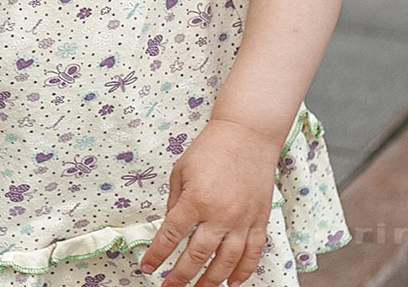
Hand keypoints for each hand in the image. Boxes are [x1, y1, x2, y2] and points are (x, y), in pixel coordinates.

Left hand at [139, 118, 281, 286]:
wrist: (246, 136)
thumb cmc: (211, 150)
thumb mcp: (181, 172)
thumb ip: (175, 202)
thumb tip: (171, 227)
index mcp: (196, 201)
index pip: (171, 235)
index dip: (157, 255)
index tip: (147, 267)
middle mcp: (220, 215)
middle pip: (198, 255)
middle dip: (181, 276)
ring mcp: (243, 220)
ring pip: (227, 261)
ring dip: (211, 280)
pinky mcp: (260, 220)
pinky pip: (253, 252)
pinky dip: (244, 271)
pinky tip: (233, 282)